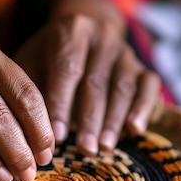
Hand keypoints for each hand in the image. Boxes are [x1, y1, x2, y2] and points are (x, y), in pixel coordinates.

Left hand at [14, 0, 160, 154]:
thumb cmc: (48, 56)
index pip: (67, 69)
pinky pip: (149, 86)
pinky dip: (143, 108)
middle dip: (90, 119)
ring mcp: (125, 51)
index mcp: (72, 31)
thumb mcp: (32, 62)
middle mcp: (102, 36)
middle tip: (85, 150)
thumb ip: (31, 90)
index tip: (57, 136)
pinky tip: (135, 129)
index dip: (62, 103)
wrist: (82, 32)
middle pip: (97, 82)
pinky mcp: (142, 65)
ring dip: (114, 120)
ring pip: (123, 87)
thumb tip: (30, 132)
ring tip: (105, 147)